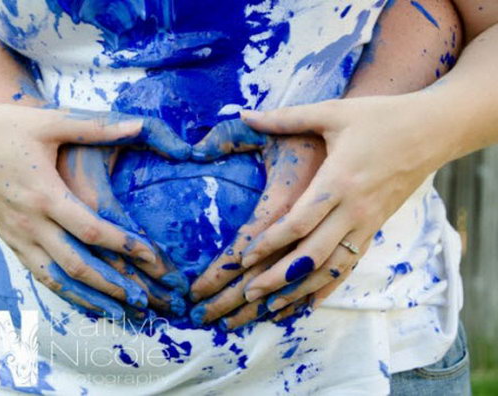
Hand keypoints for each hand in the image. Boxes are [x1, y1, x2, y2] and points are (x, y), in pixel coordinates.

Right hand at [0, 103, 190, 319]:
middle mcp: (31, 223)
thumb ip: (96, 127)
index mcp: (44, 194)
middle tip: (143, 300)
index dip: (124, 245)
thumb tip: (140, 124)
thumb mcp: (49, 121)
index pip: (92, 230)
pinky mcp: (10, 241)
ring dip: (90, 298)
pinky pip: (40, 275)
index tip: (152, 257)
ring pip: (57, 279)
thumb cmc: (3, 128)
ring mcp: (17, 236)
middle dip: (113, 285)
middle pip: (77, 265)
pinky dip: (65, 292)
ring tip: (119, 313)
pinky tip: (84, 300)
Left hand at [237, 96, 442, 319]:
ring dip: (300, 288)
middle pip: (313, 254)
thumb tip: (245, 114)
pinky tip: (310, 301)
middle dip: (279, 276)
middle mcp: (354, 208)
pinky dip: (329, 285)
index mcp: (339, 179)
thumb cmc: (380, 117)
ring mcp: (368, 221)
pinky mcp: (375, 227)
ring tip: (272, 305)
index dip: (271, 242)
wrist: (433, 130)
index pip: (300, 222)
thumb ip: (286, 118)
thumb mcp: (333, 112)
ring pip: (332, 267)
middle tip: (249, 293)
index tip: (245, 257)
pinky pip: (350, 264)